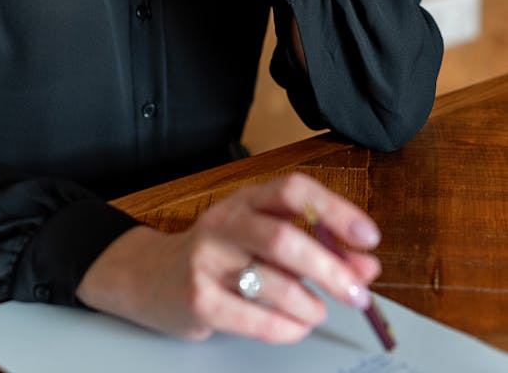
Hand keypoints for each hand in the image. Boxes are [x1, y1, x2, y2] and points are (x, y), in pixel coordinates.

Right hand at [76, 173, 380, 344]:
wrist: (149, 276)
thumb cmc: (219, 255)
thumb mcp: (263, 239)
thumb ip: (316, 248)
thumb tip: (366, 265)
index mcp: (246, 199)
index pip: (293, 190)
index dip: (335, 210)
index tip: (368, 237)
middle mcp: (225, 222)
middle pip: (284, 238)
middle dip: (329, 268)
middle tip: (357, 291)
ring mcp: (207, 260)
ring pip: (272, 281)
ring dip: (309, 304)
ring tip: (317, 312)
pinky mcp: (199, 298)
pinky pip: (254, 318)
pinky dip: (285, 327)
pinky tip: (293, 325)